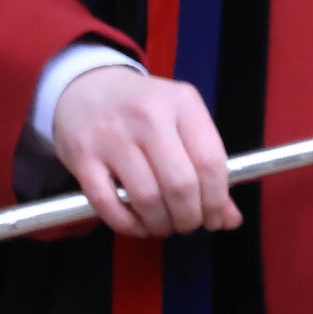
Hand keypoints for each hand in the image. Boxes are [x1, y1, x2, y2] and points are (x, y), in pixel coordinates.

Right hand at [50, 66, 239, 237]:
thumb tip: (229, 219)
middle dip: (189, 217)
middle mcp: (149, 116)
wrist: (87, 87)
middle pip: (181, 185)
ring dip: (161, 224)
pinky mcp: (83, 155)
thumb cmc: (144, 109)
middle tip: (188, 225)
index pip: (211, 162)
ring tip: (164, 226)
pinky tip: (137, 225)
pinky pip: (107, 203)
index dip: (217, 200)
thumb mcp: (182, 122)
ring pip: (147, 198)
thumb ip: (208, 166)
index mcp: (183, 104)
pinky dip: (127, 224)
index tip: (215, 218)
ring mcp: (113, 136)